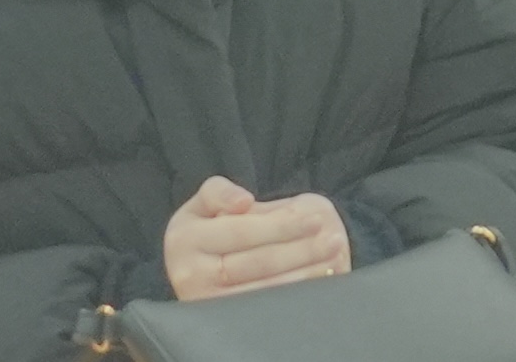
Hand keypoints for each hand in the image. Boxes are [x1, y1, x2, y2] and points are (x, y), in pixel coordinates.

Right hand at [159, 175, 348, 302]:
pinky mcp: (225, 323)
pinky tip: (319, 279)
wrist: (196, 270)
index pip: (241, 231)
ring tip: (332, 255)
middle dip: (300, 248)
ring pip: (265, 289)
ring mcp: (207, 304)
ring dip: (305, 272)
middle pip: (257, 262)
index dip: (281, 225)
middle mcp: (189, 277)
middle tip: (332, 237)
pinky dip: (296, 293)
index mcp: (183, 240)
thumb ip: (218, 192)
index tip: (314, 218)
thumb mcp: (203, 204)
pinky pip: (268, 308)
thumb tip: (243, 202)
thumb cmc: (207, 229)